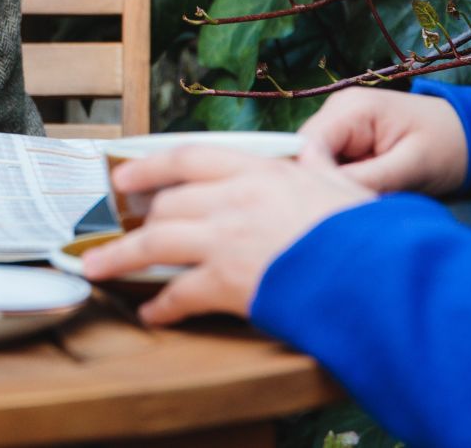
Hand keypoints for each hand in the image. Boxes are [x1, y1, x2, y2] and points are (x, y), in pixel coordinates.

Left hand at [80, 148, 374, 325]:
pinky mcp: (227, 283)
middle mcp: (235, 200)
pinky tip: (150, 313)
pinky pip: (180, 294)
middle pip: (168, 203)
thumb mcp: (343, 186)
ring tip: (97, 268)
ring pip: (156, 243)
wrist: (374, 271)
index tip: (126, 174)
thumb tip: (314, 158)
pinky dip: (160, 306)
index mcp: (261, 172)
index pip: (190, 158)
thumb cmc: (367, 232)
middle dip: (139, 219)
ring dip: (121, 257)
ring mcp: (226, 240)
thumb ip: (318, 171)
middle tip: (121, 228)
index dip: (151, 165)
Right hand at [296, 87, 468, 195]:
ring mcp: (340, 126)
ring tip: (350, 209)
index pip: (306, 146)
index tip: (327, 211)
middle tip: (339, 216)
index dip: (309, 180)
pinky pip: (328, 167)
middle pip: (303, 155)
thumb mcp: (412, 166)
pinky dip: (338, 186)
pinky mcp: (346, 142)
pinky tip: (354, 201)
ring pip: (313, 165)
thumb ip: (367, 178)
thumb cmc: (448, 146)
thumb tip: (325, 194)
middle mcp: (337, 111)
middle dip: (317, 186)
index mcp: (352, 109)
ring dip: (328, 188)